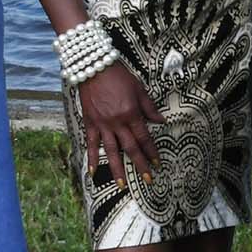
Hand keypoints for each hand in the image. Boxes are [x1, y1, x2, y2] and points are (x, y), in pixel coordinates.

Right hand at [74, 62, 160, 186]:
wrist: (94, 67)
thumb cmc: (119, 76)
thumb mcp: (140, 89)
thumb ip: (150, 107)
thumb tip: (161, 121)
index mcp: (132, 114)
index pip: (144, 138)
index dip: (152, 152)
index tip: (157, 163)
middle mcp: (117, 122)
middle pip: (130, 148)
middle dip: (140, 165)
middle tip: (148, 179)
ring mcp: (102, 124)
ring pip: (111, 151)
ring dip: (117, 169)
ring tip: (122, 185)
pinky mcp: (89, 123)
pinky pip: (91, 144)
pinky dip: (92, 159)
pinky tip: (93, 173)